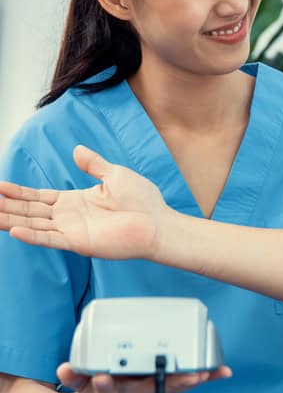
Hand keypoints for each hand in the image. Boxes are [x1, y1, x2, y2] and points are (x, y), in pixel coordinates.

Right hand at [0, 146, 170, 259]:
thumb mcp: (114, 175)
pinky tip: (14, 230)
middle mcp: (69, 217)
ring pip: (33, 225)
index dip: (16, 192)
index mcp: (75, 201)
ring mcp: (72, 231)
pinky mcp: (79, 243)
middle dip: (6, 206)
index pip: (37, 197)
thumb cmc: (143, 201)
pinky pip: (50, 239)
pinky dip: (32, 235)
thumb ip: (93, 164)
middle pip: (29, 211)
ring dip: (10, 220)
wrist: (158, 222)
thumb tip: (77, 150)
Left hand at [57, 362, 231, 392]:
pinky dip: (71, 375)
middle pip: (141, 391)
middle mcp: (132, 392)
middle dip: (146, 386)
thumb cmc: (139, 389)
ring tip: (104, 376)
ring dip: (106, 384)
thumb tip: (225, 371)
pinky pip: (77, 381)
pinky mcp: (86, 386)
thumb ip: (196, 377)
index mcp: (153, 389)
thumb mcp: (169, 386)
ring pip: (107, 389)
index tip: (197, 375)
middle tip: (149, 378)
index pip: (174, 385)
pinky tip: (65, 368)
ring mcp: (108, 390)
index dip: (186, 381)